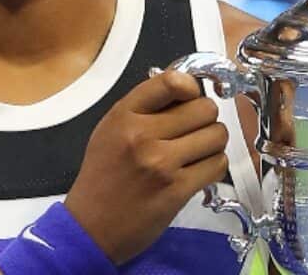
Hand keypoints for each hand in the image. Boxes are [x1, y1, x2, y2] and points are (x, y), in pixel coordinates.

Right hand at [63, 69, 228, 263]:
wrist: (90, 226)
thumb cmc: (102, 176)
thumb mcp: (110, 129)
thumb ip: (144, 107)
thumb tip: (185, 88)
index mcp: (124, 115)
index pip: (172, 81)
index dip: (191, 87)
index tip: (190, 98)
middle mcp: (143, 135)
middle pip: (204, 108)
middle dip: (205, 117)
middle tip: (195, 129)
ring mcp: (162, 164)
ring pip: (216, 135)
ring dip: (213, 142)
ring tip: (198, 150)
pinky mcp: (177, 190)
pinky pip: (217, 165)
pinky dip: (214, 165)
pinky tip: (199, 169)